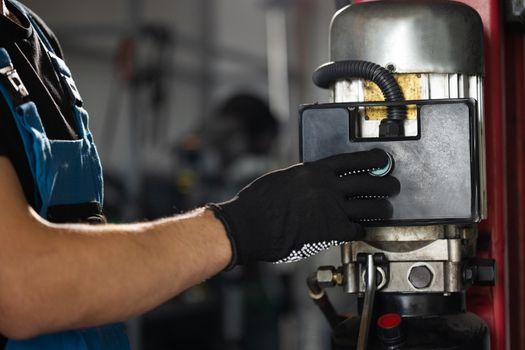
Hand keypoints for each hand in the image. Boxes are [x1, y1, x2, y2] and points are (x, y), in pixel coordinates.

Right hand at [207, 149, 399, 267]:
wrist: (249, 224)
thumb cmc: (259, 202)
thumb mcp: (285, 178)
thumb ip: (306, 178)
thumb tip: (317, 181)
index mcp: (314, 170)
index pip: (354, 160)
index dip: (374, 159)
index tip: (382, 160)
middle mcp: (327, 186)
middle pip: (370, 182)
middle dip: (387, 184)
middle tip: (392, 186)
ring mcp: (331, 208)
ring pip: (371, 206)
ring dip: (383, 208)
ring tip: (385, 209)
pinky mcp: (330, 230)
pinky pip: (358, 229)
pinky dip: (362, 230)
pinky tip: (362, 230)